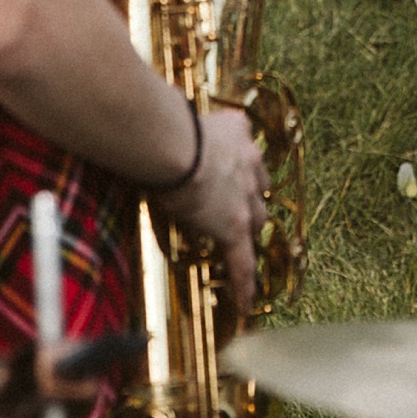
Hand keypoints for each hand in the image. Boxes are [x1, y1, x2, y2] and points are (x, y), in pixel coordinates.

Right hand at [154, 106, 267, 318]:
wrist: (176, 144)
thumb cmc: (169, 125)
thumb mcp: (186, 115)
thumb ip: (183, 120)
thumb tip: (158, 115)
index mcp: (239, 135)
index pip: (248, 156)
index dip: (243, 170)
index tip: (238, 177)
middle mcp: (250, 165)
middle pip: (259, 190)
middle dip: (252, 201)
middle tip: (241, 212)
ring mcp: (244, 199)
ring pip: (257, 222)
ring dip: (250, 233)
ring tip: (243, 249)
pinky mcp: (234, 227)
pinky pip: (242, 261)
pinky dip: (245, 283)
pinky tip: (247, 303)